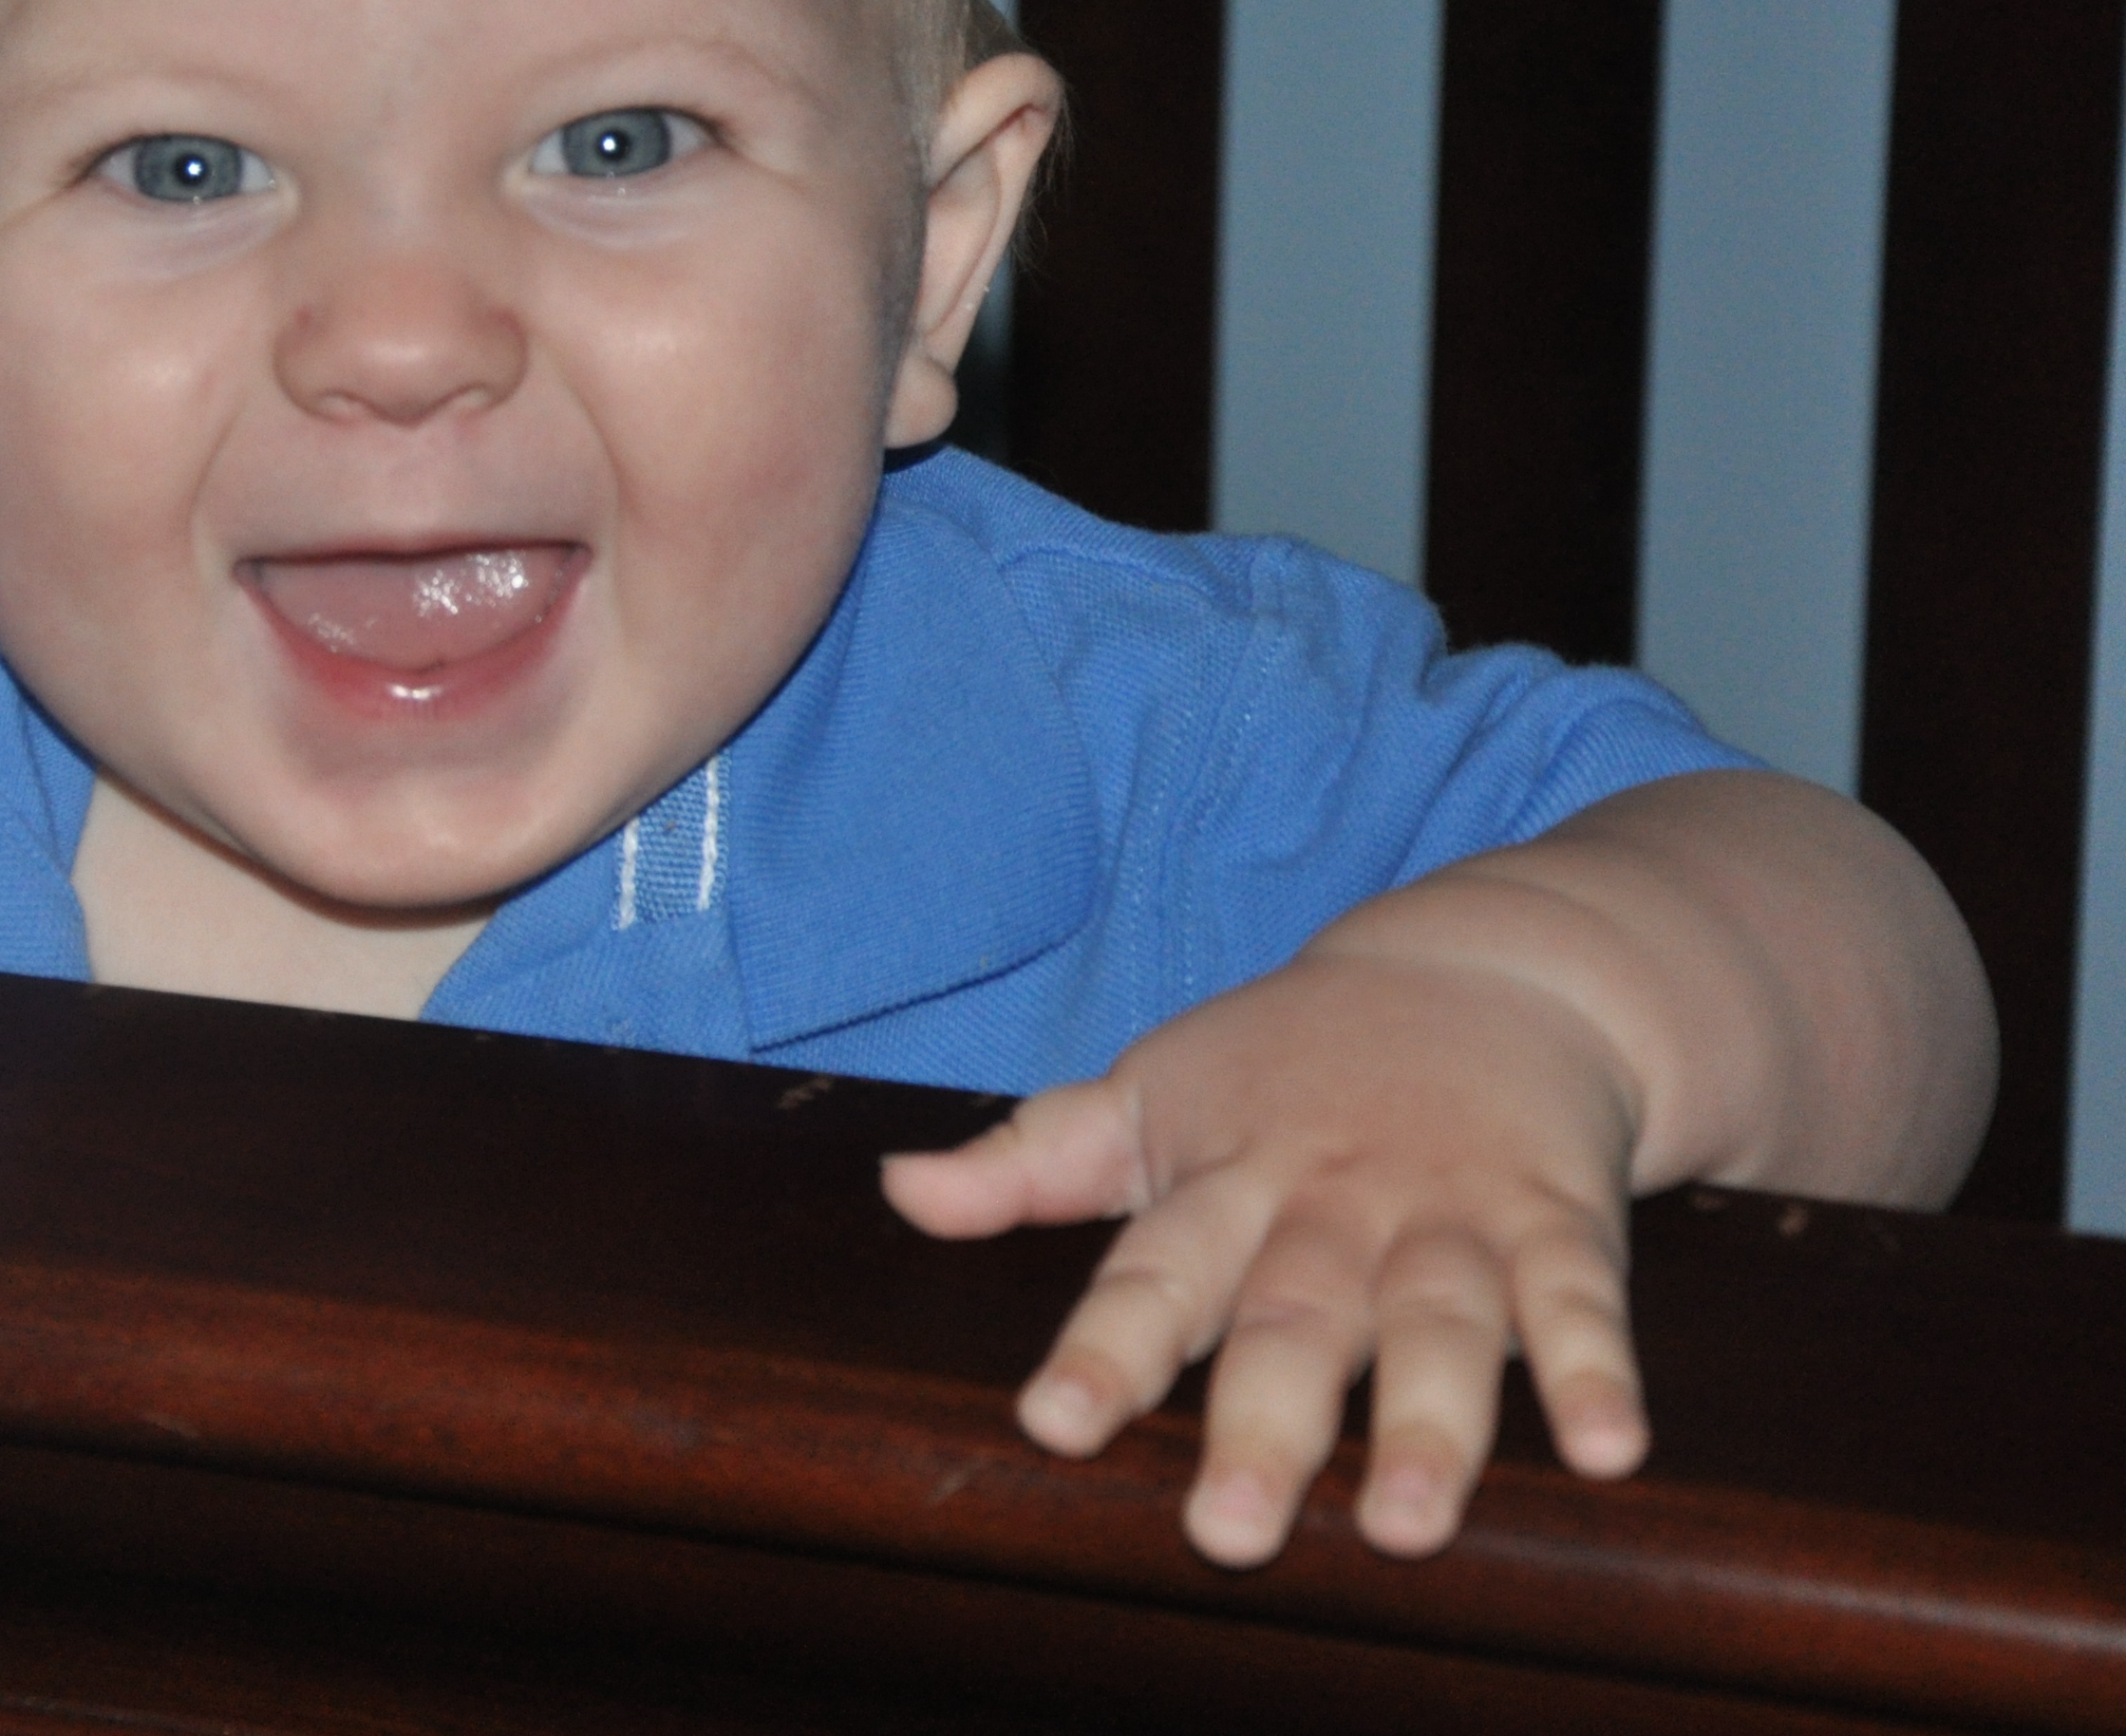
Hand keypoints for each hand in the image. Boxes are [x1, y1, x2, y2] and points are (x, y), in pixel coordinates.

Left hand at [881, 946, 1651, 1565]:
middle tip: (1228, 1534)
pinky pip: (1582, 1300)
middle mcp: (1332, 1206)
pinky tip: (1608, 1451)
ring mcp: (1449, 1214)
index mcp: (1222, 1182)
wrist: (1485, 971)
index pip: (1149, 1275)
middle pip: (1293, 1322)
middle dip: (1263, 1428)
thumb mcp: (1150, 1092)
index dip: (1101, 1352)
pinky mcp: (1559, 1220)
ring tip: (1409, 1527)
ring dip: (1429, 1425)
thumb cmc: (1290, 1062)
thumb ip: (1029, 1161)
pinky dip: (1600, 1371)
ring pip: (1438, 1324)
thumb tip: (896, 1190)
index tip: (1053, 1427)